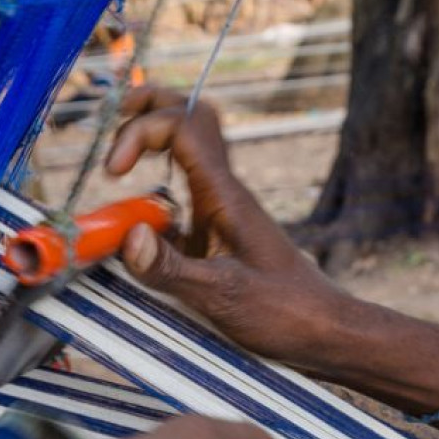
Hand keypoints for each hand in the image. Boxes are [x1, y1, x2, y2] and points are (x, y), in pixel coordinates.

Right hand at [106, 87, 348, 365]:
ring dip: (152, 141)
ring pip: (189, 150)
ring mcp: (221, 210)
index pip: (182, 126)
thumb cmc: (285, 311)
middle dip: (149, 108)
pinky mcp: (217, 233)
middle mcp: (223, 192)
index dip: (140, 132)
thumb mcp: (221, 295)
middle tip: (115, 117)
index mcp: (224, 195)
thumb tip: (128, 238)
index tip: (114, 172)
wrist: (324, 330)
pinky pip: (183, 195)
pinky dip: (154, 195)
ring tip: (116, 160)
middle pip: (191, 118)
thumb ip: (170, 268)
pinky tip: (135, 226)